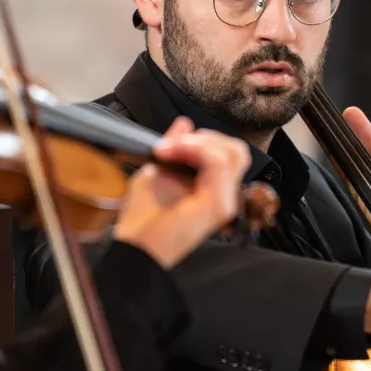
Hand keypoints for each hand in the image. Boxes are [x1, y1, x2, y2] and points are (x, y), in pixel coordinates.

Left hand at [112, 118, 251, 268]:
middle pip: (236, 150)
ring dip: (198, 142)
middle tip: (173, 144)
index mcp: (214, 190)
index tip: (170, 143)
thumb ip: (175, 148)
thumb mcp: (158, 170)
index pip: (229, 153)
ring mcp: (224, 202)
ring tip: (170, 149)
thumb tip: (185, 123)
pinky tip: (174, 153)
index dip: (204, 140)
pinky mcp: (218, 205)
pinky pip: (218, 163)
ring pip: (232, 152)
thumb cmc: (142, 219)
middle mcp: (224, 196)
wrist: (134, 247)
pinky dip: (196, 150)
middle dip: (206, 137)